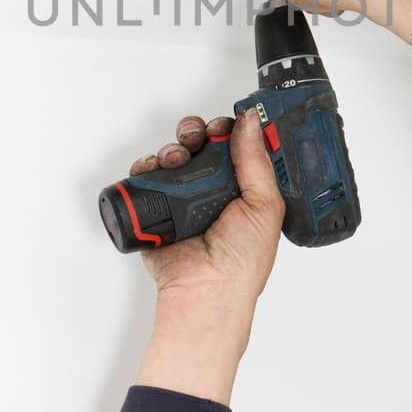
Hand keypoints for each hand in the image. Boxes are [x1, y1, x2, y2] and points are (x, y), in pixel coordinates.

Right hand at [127, 112, 284, 303]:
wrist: (206, 290)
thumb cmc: (242, 262)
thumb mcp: (265, 205)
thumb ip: (256, 161)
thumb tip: (250, 122)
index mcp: (244, 189)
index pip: (236, 146)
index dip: (231, 129)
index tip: (227, 122)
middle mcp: (214, 191)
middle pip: (201, 144)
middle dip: (197, 132)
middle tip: (198, 136)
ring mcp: (183, 199)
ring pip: (174, 156)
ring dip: (173, 148)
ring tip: (176, 159)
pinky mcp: (157, 208)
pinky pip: (146, 177)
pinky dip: (146, 167)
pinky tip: (153, 169)